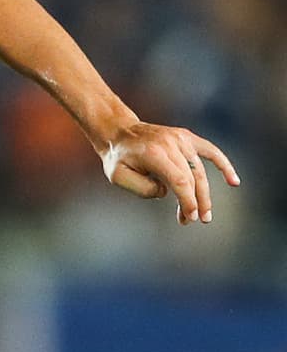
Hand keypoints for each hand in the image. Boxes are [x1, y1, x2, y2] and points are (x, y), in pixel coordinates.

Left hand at [100, 118, 238, 224]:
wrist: (119, 131)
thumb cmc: (117, 158)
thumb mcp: (118, 177)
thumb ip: (142, 188)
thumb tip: (166, 192)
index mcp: (155, 153)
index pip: (179, 180)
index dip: (188, 200)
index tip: (189, 217)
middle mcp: (171, 144)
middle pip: (192, 177)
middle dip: (196, 202)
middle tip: (196, 221)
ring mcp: (181, 139)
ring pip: (200, 170)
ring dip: (204, 194)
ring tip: (204, 215)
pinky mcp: (187, 137)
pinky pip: (210, 151)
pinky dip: (223, 165)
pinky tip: (234, 182)